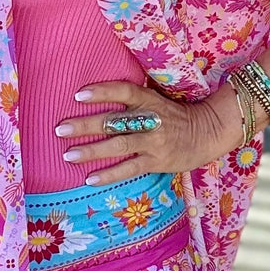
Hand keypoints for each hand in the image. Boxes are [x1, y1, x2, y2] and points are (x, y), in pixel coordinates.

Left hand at [55, 80, 243, 184]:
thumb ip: (135, 98)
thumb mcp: (158, 99)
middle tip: (60, 128)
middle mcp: (149, 120)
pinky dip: (109, 174)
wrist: (208, 132)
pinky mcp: (155, 161)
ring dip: (91, 151)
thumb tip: (103, 91)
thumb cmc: (177, 114)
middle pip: (113, 121)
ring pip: (118, 146)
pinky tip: (90, 178)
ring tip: (68, 155)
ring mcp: (153, 142)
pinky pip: (129, 169)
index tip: (79, 94)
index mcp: (150, 101)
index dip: (102, 92)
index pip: (124, 92)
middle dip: (85, 125)